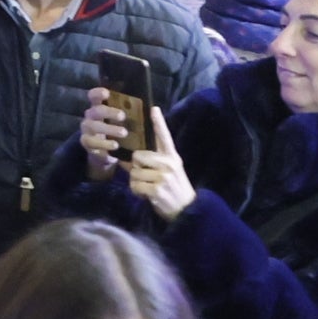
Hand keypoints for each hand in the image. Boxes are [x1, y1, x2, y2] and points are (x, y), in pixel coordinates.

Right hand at [76, 86, 133, 178]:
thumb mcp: (129, 123)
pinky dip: (104, 144)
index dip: (98, 93)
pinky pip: (92, 142)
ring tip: (124, 133)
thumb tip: (154, 109)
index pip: (94, 96)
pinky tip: (115, 146)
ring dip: (108, 129)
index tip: (107, 93)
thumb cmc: (122, 132)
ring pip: (93, 126)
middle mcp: (91, 116)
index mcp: (100, 107)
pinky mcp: (87, 143)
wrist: (112, 154)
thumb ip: (137, 116)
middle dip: (109, 112)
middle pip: (96, 110)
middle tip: (122, 116)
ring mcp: (87, 130)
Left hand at [127, 104, 194, 222]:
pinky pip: (134, 185)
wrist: (188, 210)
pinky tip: (147, 195)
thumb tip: (129, 157)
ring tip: (149, 188)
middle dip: (136, 167)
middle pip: (137, 156)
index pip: (165, 137)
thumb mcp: (170, 171)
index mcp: (172, 157)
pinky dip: (137, 192)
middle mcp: (169, 164)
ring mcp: (163, 177)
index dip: (158, 122)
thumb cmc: (174, 189)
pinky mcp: (156, 189)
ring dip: (136, 182)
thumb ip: (154, 161)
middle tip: (147, 177)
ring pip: (133, 172)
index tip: (154, 108)